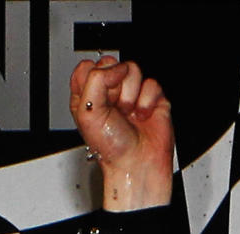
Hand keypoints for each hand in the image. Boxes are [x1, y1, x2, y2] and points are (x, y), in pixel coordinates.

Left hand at [70, 57, 172, 210]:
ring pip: (133, 69)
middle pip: (112, 63)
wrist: (136, 163)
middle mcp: (108, 94)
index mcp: (88, 97)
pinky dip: (147, 101)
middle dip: (114, 86)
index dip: (94, 77)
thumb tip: (117, 67)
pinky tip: (142, 116)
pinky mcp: (151, 97)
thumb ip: (95, 80)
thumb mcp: (87, 112)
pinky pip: (152, 82)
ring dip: (130, 95)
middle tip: (113, 108)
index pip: (87, 68)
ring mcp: (130, 94)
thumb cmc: (110, 147)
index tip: (97, 96)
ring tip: (128, 114)